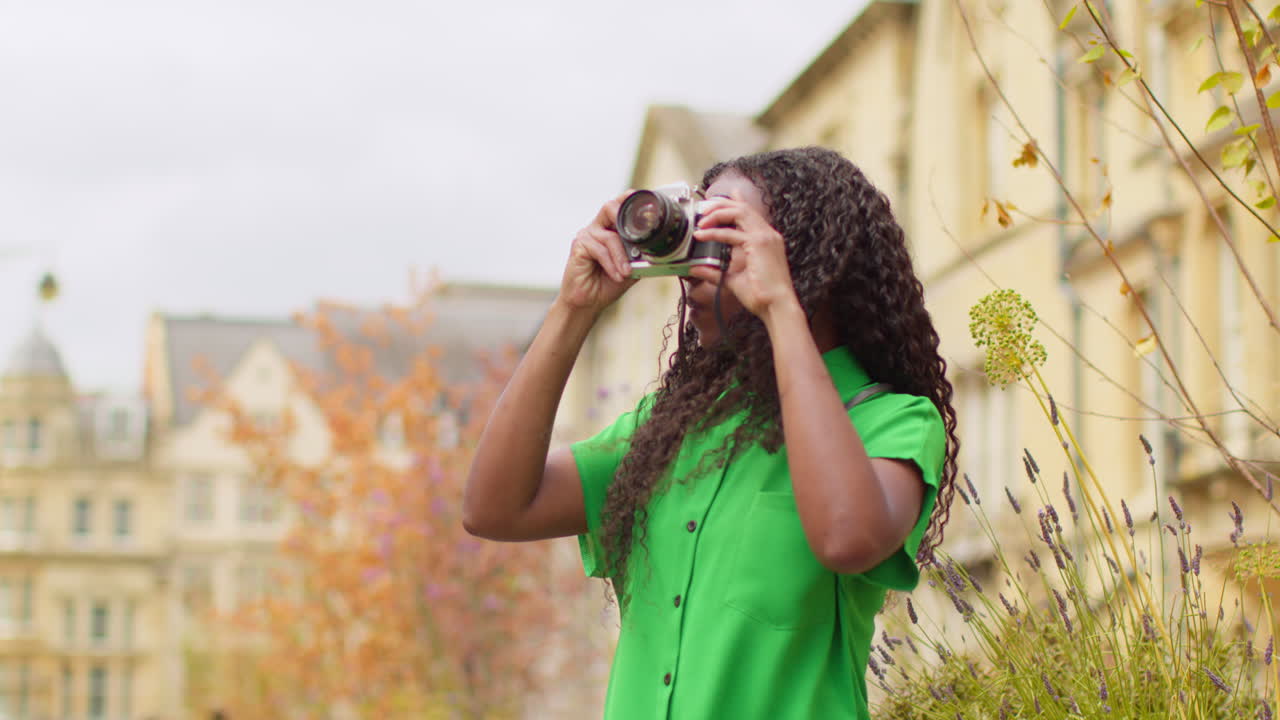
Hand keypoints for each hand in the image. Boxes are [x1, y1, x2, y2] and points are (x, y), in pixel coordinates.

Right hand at [557, 190, 637, 312]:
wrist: (588, 303)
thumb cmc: (606, 284)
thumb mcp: (630, 269)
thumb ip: (640, 257)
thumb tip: (658, 251)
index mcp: (609, 228)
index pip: (619, 205)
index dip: (631, 199)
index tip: (646, 203)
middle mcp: (596, 227)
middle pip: (610, 207)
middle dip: (625, 216)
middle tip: (639, 234)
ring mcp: (586, 235)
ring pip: (610, 236)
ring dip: (622, 256)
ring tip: (627, 272)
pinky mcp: (579, 247)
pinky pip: (600, 250)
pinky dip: (612, 264)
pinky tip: (617, 275)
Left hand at [688, 197, 799, 319]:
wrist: (776, 306)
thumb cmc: (761, 296)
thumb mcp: (734, 279)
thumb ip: (716, 271)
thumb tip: (697, 268)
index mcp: (767, 239)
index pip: (751, 213)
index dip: (738, 201)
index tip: (727, 194)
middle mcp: (768, 234)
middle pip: (743, 207)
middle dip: (721, 204)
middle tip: (703, 209)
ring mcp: (765, 236)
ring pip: (739, 212)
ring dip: (717, 213)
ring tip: (701, 220)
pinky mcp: (758, 243)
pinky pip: (732, 232)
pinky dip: (715, 232)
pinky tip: (702, 234)